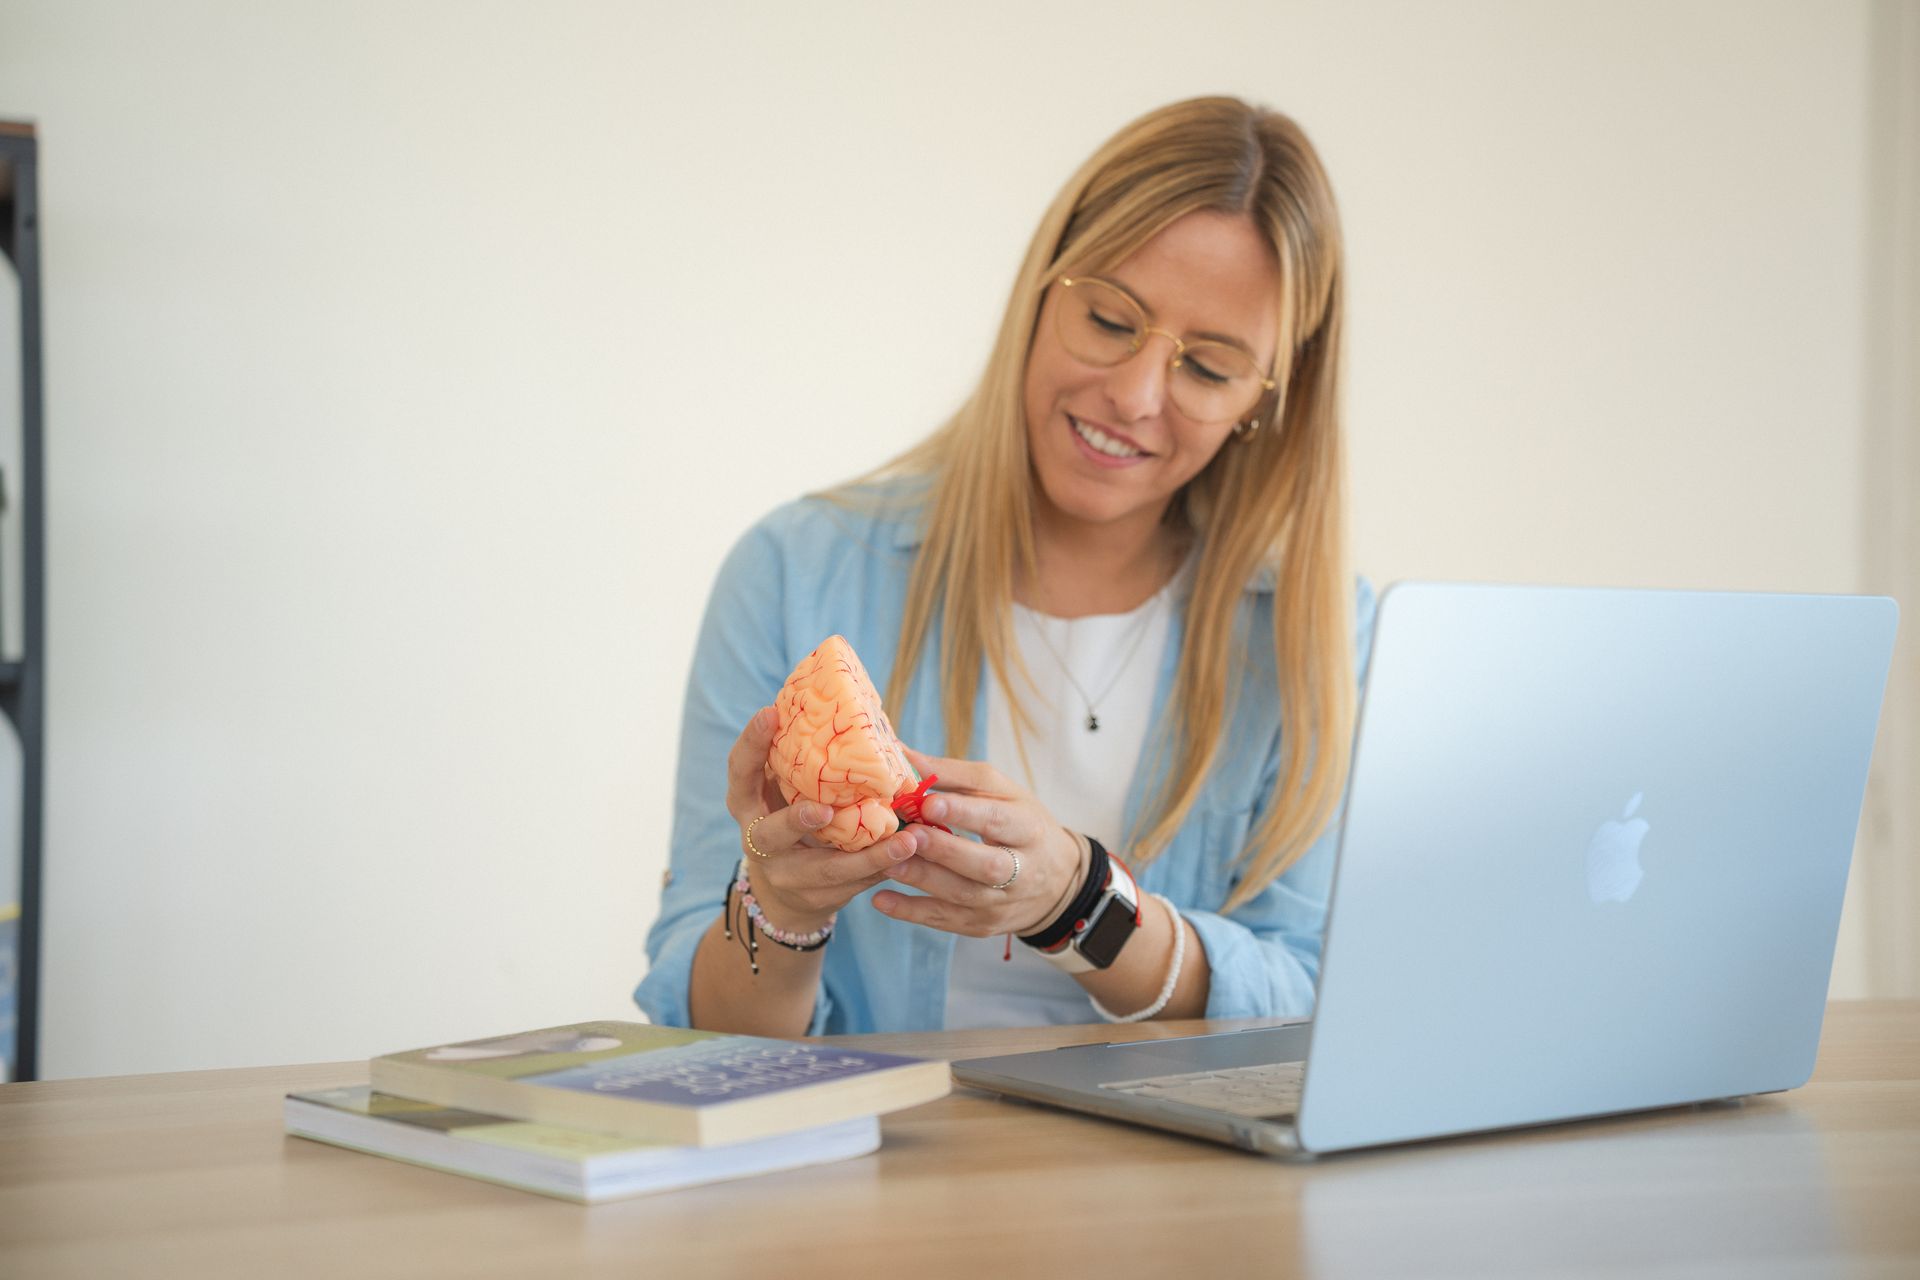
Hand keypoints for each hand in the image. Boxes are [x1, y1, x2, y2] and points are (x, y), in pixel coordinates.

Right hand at [725, 707, 923, 928]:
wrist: (784, 893)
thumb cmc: (791, 818)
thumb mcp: (786, 791)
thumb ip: (804, 764)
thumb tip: (857, 714)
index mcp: (747, 803)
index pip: (739, 770)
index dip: (751, 743)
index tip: (770, 712)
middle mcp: (758, 840)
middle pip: (770, 833)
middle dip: (796, 822)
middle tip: (823, 810)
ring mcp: (786, 875)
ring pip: (826, 870)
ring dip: (868, 857)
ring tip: (906, 842)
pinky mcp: (816, 898)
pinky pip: (853, 885)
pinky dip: (884, 869)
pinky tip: (912, 857)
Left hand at [873, 747, 1088, 936]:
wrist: (1056, 882)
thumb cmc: (1020, 824)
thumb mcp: (1003, 793)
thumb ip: (955, 775)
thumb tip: (903, 754)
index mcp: (1027, 828)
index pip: (997, 820)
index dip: (964, 813)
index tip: (929, 803)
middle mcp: (1022, 869)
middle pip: (985, 865)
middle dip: (945, 851)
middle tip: (909, 835)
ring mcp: (1002, 902)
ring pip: (963, 896)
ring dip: (923, 880)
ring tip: (887, 863)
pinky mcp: (983, 925)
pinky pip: (946, 921)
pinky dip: (912, 912)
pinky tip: (881, 900)